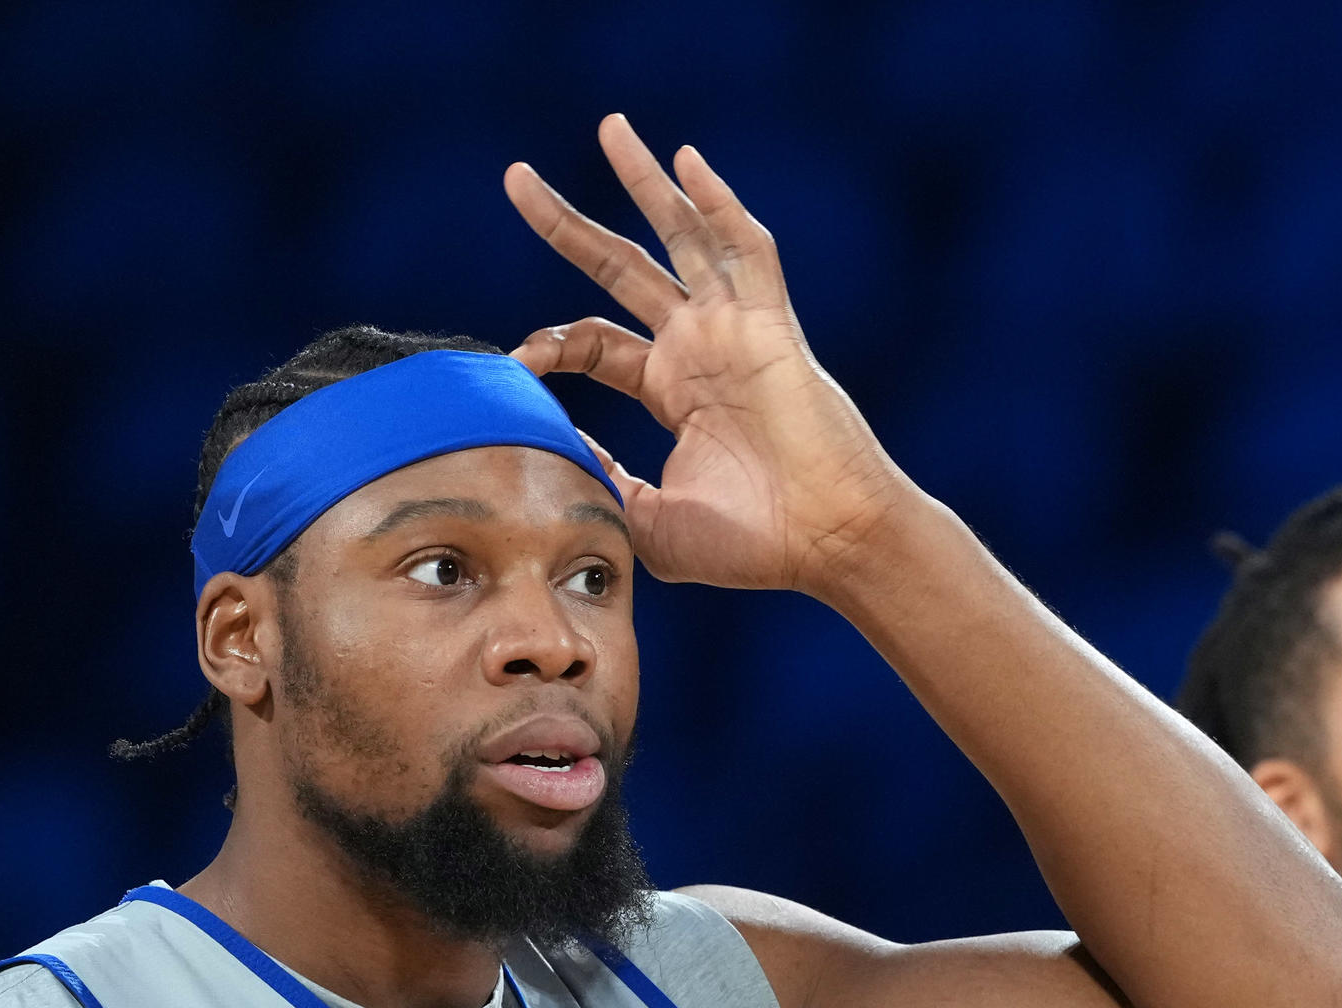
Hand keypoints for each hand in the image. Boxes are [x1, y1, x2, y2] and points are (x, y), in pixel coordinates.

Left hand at [506, 115, 917, 600]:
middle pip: (620, 268)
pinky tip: (689, 163)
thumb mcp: (647, 519)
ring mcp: (734, 329)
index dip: (547, 346)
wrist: (828, 542)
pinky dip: (720, 206)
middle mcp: (699, 346)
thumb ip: (602, 481)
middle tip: (515, 178)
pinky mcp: (770, 326)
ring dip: (645, 182)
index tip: (513, 366)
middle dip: (566, 224)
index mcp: (672, 388)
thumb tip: (555, 450)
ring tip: (607, 128)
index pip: (594, 343)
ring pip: (682, 236)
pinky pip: (746, 251)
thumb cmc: (752, 543)